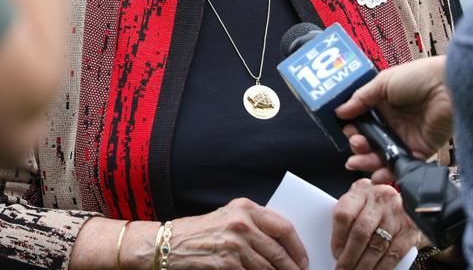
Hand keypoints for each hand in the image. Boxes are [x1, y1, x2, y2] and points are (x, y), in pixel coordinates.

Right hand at [166, 197, 308, 269]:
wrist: (169, 244)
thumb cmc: (201, 232)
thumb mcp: (229, 217)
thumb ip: (254, 223)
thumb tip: (283, 243)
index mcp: (245, 208)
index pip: (283, 227)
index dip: (298, 247)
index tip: (303, 259)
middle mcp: (241, 224)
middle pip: (279, 251)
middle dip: (292, 267)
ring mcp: (234, 245)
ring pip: (268, 268)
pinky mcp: (226, 264)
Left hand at [331, 179, 420, 269]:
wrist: (409, 199)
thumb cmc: (374, 205)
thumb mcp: (359, 202)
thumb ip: (348, 219)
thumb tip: (337, 250)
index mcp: (362, 190)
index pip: (344, 214)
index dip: (337, 238)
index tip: (335, 254)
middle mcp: (380, 199)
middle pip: (361, 232)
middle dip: (350, 257)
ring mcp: (397, 213)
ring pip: (377, 245)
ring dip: (364, 266)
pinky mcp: (410, 229)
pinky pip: (394, 254)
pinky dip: (382, 268)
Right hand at [333, 56, 452, 183]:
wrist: (449, 86)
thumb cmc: (419, 77)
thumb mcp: (384, 82)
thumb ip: (361, 99)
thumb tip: (340, 112)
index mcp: (384, 105)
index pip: (362, 122)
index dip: (353, 128)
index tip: (347, 130)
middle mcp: (394, 122)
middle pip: (370, 141)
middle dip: (359, 147)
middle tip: (356, 145)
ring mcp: (407, 137)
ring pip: (383, 156)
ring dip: (368, 162)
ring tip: (357, 163)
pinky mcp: (421, 151)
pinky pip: (402, 165)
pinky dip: (388, 172)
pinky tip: (377, 174)